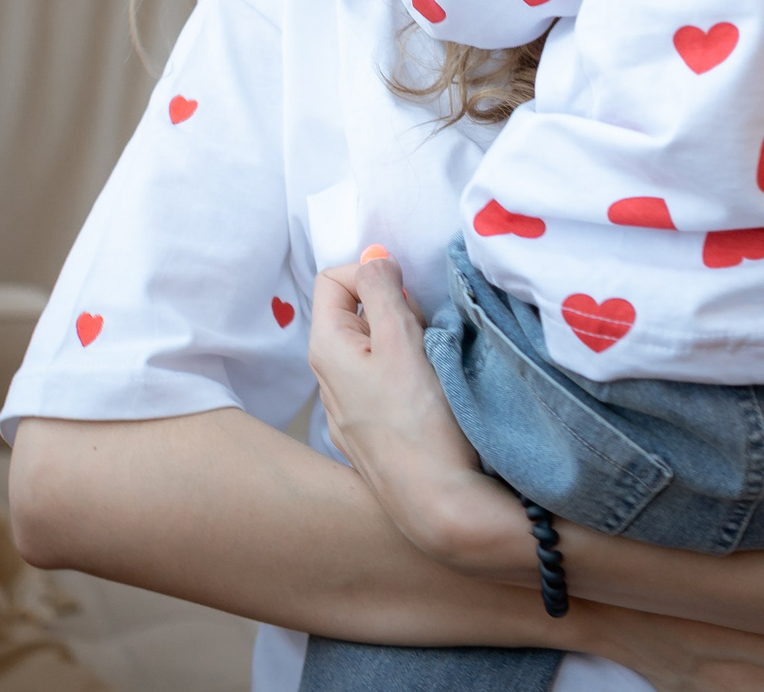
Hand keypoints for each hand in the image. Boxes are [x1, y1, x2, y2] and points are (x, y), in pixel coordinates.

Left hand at [306, 253, 528, 575]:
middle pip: (357, 312)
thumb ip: (382, 290)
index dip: (372, 274)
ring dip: (407, 343)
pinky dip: (409, 373)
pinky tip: (429, 397)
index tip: (407, 297)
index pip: (334, 277)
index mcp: (325, 348)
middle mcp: (326, 377)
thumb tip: (372, 257)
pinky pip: (385, 379)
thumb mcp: (402, 340)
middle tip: (424, 336)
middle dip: (396, 311)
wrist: (438, 504)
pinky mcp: (372, 429)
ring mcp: (348, 407)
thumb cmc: (420, 421)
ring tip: (431, 368)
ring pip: (376, 346)